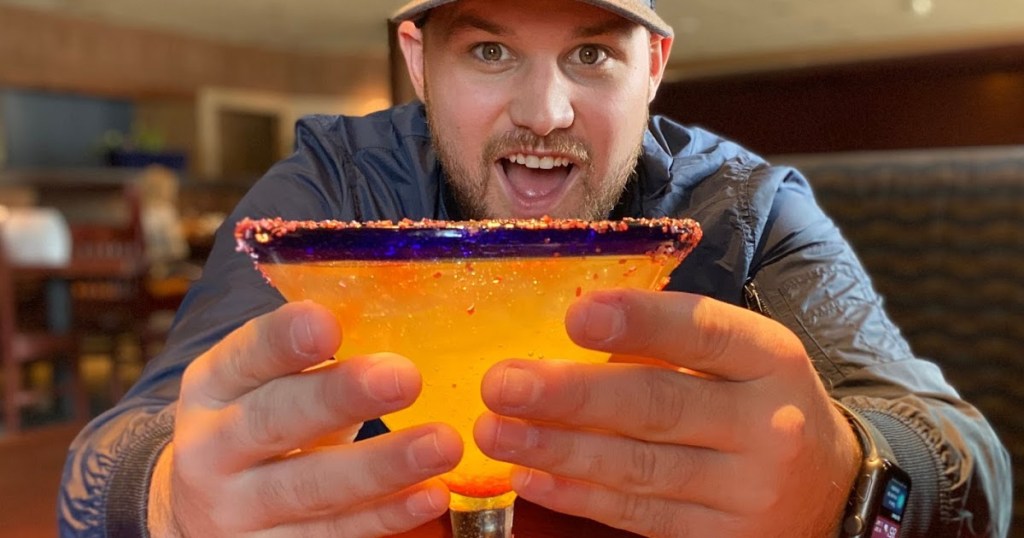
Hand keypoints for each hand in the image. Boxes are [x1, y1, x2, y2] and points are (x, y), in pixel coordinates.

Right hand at [148, 301, 462, 536]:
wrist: (198, 511)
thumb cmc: (259, 421)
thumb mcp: (262, 382)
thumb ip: (310, 352)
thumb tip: (402, 305)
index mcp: (213, 386)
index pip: (245, 357)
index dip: (282, 340)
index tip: (327, 322)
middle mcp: (212, 448)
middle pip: (275, 422)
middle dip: (340, 398)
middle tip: (404, 377)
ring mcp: (238, 509)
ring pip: (310, 488)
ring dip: (381, 467)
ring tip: (443, 443)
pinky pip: (333, 535)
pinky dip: (386, 516)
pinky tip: (432, 494)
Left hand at [474, 290, 860, 536]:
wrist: (829, 489)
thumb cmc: (760, 403)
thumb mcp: (741, 358)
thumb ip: (668, 343)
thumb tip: (568, 335)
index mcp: (769, 359)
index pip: (704, 332)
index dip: (639, 322)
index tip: (575, 315)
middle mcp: (766, 424)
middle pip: (659, 406)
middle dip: (572, 396)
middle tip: (504, 384)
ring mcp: (747, 490)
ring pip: (639, 468)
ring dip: (558, 450)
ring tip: (496, 431)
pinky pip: (639, 517)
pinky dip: (578, 497)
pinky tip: (528, 476)